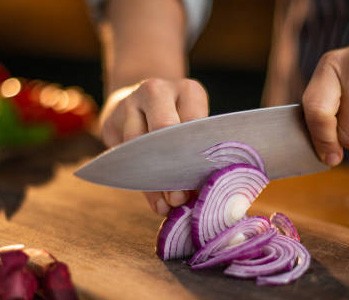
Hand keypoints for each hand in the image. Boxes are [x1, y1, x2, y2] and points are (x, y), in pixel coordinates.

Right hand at [99, 78, 208, 214]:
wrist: (141, 100)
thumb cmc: (180, 121)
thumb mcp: (195, 127)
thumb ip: (198, 154)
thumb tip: (200, 195)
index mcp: (188, 91)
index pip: (194, 122)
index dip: (196, 154)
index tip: (200, 183)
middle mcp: (157, 90)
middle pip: (163, 128)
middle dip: (172, 167)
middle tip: (180, 198)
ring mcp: (130, 102)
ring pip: (139, 145)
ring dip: (154, 181)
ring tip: (167, 205)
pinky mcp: (110, 121)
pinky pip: (123, 157)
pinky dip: (140, 183)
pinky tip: (155, 201)